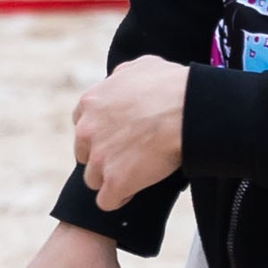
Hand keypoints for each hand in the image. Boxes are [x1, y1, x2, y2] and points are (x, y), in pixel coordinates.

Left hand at [73, 55, 188, 208]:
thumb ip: (120, 77)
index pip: (81, 125)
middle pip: (84, 153)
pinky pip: (106, 200)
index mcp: (90, 103)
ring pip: (93, 178)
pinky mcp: (115, 181)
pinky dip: (118, 199)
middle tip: (125, 157)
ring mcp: (100, 157)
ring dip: (109, 179)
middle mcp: (87, 130)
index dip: (99, 133)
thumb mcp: (138, 67)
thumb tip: (118, 80)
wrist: (186, 111)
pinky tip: (131, 193)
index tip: (116, 137)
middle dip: (102, 156)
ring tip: (131, 178)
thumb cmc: (169, 86)